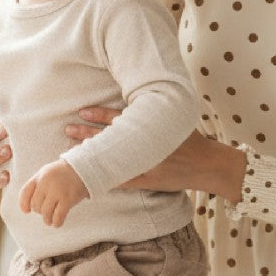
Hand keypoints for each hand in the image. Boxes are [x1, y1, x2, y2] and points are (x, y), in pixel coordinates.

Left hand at [19, 159, 87, 227]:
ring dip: (47, 219)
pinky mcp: (67, 199)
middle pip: (35, 205)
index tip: (26, 211)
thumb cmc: (63, 173)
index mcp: (39, 176)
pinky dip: (56, 222)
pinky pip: (58, 216)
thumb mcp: (46, 173)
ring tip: (49, 220)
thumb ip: (36, 186)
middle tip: (46, 211)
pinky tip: (57, 223)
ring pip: (45, 212)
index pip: (25, 192)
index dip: (24, 204)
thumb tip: (26, 209)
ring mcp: (57, 191)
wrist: (83, 168)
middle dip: (39, 211)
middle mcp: (46, 183)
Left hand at [65, 107, 246, 201]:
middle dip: (87, 134)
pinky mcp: (146, 180)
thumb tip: (136, 94)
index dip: (99, 115)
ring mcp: (143, 164)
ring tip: (71, 150)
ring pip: (111, 159)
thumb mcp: (175, 119)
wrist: (208, 165)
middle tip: (67, 128)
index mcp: (150, 128)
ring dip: (91, 154)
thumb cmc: (191, 140)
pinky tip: (89, 179)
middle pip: (109, 138)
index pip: (119, 119)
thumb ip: (156, 108)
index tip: (82, 111)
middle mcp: (144, 145)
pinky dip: (105, 178)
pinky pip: (121, 180)